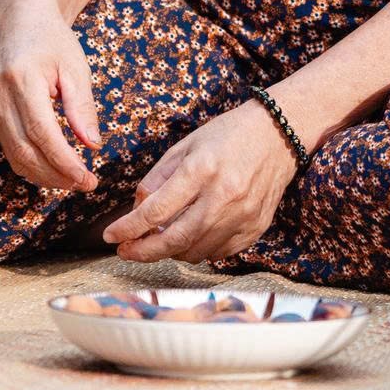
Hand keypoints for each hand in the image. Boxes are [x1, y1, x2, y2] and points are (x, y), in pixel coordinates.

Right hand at [0, 7, 101, 190]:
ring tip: (74, 181)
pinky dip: (32, 164)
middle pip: (25, 150)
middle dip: (56, 175)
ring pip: (15, 156)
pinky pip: (10, 149)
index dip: (64, 161)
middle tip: (85, 185)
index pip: (42, 132)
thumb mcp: (75, 67)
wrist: (19, 22)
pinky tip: (54, 169)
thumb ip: (82, 106)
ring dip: (45, 175)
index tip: (87, 178)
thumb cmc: (51, 41)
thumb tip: (91, 145)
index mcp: (22, 78)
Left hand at [101, 101, 298, 263]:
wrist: (278, 136)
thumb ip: (159, 178)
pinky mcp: (255, 228)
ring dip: (171, 251)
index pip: (156, 211)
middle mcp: (223, 196)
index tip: (111, 236)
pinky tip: (191, 237)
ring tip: (159, 240)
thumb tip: (138, 210)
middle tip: (127, 251)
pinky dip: (199, 250)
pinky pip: (219, 253)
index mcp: (201, 170)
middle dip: (144, 251)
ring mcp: (242, 215)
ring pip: (195, 251)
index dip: (129, 228)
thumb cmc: (228, 136)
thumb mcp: (186, 146)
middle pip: (175, 240)